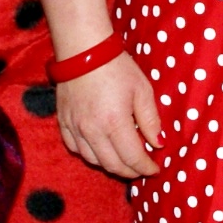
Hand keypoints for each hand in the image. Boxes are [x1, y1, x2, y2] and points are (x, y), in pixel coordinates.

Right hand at [56, 54, 160, 178]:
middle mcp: (92, 131)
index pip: (132, 158)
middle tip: (141, 168)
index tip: (155, 169)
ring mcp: (75, 128)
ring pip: (93, 160)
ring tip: (124, 160)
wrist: (83, 50)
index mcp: (114, 123)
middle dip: (130, 172)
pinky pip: (75, 149)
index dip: (145, 168)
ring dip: (111, 165)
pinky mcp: (63, 122)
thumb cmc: (116, 67)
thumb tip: (158, 143)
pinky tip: (100, 149)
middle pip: (112, 165)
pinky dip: (90, 155)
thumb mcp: (142, 90)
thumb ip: (151, 120)